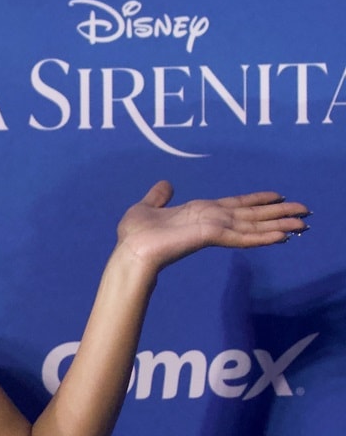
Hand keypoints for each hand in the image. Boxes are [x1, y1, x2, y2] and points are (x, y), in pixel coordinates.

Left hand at [115, 181, 309, 272]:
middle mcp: (211, 221)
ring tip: (303, 223)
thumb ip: (159, 197)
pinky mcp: (210, 237)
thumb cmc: (135, 235)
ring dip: (278, 224)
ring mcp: (213, 230)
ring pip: (253, 226)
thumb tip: (166, 184)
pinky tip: (282, 235)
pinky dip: (262, 236)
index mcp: (200, 213)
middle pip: (251, 215)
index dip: (256, 200)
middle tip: (305, 210)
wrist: (130, 251)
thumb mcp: (146, 207)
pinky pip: (242, 236)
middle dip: (278, 213)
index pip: (235, 205)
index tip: (277, 196)